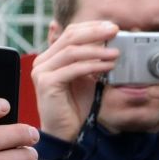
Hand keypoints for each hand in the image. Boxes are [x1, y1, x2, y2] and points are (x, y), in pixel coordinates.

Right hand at [31, 20, 123, 140]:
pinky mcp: (46, 83)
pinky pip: (73, 69)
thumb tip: (106, 41)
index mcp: (50, 57)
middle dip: (96, 32)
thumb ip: (91, 59)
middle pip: (70, 37)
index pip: (70, 33)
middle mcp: (42, 61)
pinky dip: (93, 66)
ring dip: (97, 50)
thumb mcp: (86, 77)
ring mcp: (42, 71)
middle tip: (115, 31)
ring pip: (72, 51)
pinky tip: (108, 66)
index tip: (112, 26)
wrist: (65, 132)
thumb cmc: (76, 106)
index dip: (92, 27)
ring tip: (116, 52)